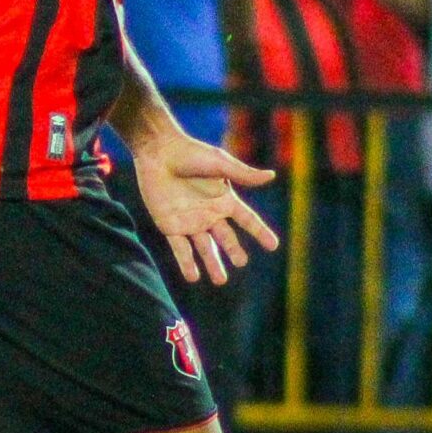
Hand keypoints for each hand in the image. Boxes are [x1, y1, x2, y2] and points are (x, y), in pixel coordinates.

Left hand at [132, 127, 278, 284]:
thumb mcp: (219, 163)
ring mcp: (189, 221)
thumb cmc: (190, 153)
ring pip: (204, 248)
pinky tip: (193, 276)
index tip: (274, 246)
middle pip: (225, 238)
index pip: (247, 220)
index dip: (260, 232)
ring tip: (219, 281)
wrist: (158, 151)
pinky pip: (180, 248)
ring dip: (212, 264)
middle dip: (233, 251)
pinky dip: (186, 262)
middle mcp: (209, 213)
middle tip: (241, 262)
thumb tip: (271, 175)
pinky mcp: (169, 226)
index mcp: (224, 199)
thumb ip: (242, 174)